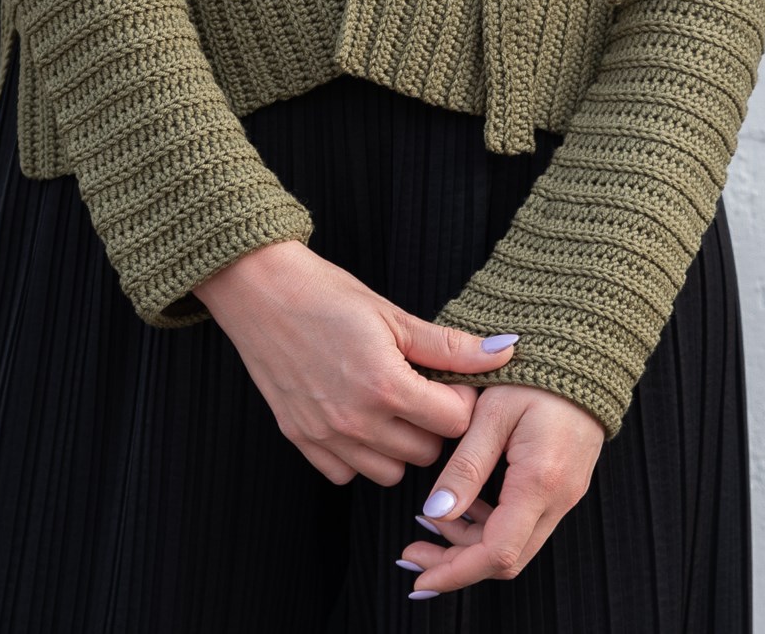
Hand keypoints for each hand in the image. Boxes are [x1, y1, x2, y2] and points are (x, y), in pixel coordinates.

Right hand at [193, 239, 519, 486]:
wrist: (259, 291)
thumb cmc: (326, 294)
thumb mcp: (393, 315)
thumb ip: (450, 345)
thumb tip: (505, 350)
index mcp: (386, 385)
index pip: (455, 422)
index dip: (460, 400)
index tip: (448, 379)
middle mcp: (356, 420)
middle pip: (427, 452)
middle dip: (434, 423)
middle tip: (421, 388)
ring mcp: (325, 434)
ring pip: (390, 471)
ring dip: (400, 444)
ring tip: (391, 404)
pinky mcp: (299, 438)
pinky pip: (345, 474)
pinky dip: (359, 455)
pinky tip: (357, 416)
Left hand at [399, 384, 605, 595]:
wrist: (584, 355)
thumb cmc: (535, 374)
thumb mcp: (491, 412)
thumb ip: (465, 465)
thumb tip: (436, 512)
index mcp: (541, 481)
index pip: (498, 552)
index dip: (455, 572)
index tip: (419, 579)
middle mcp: (560, 498)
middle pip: (507, 558)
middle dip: (456, 565)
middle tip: (412, 553)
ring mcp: (564, 494)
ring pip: (515, 543)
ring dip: (470, 545)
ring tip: (428, 524)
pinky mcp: (562, 485)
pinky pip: (525, 523)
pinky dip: (489, 526)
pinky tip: (462, 506)